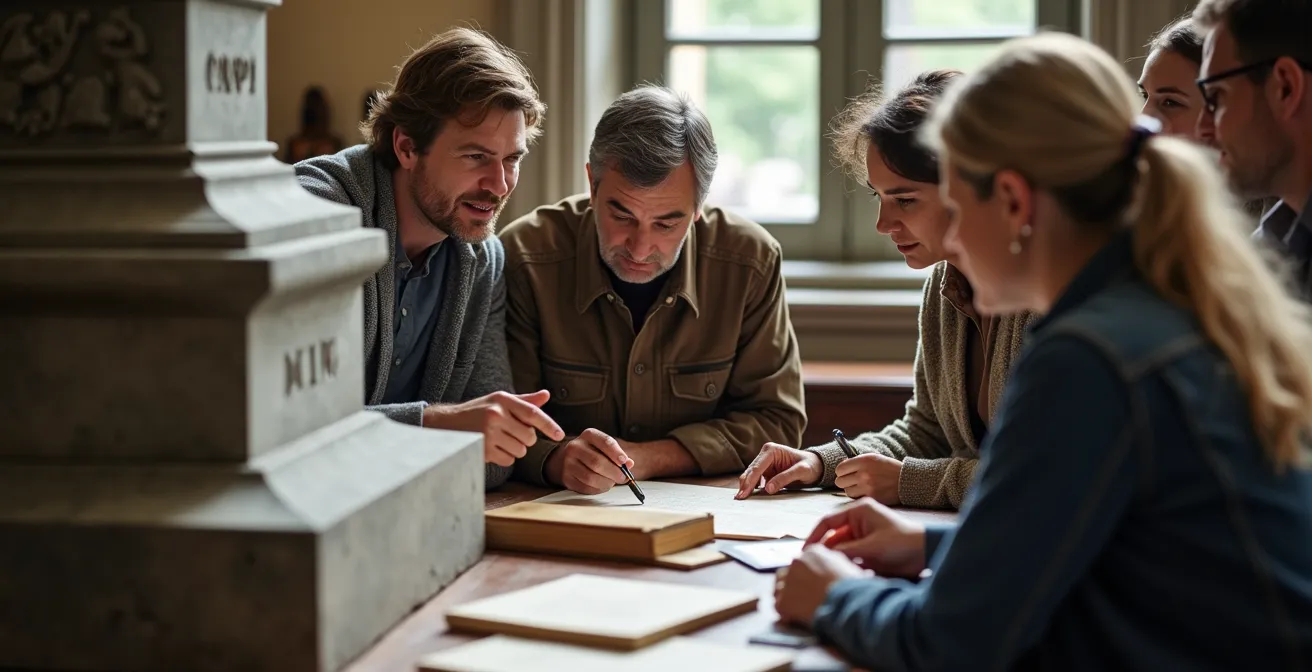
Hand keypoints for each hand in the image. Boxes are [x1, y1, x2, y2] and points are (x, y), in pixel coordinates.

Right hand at [423, 390, 564, 466]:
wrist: (448, 423)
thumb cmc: (479, 410)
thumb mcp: (500, 400)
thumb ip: (524, 401)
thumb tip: (546, 395)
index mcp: (503, 400)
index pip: (532, 413)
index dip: (549, 425)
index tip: (559, 435)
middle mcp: (496, 415)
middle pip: (529, 437)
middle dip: (525, 439)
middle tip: (511, 432)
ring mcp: (489, 433)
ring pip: (520, 451)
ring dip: (515, 449)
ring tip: (500, 439)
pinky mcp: (484, 450)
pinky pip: (509, 460)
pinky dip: (505, 457)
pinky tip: (493, 448)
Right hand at [544, 428, 634, 493]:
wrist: (565, 459)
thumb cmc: (591, 452)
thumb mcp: (604, 447)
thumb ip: (617, 454)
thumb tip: (629, 464)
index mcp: (588, 435)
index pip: (605, 442)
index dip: (616, 453)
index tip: (625, 462)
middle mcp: (575, 447)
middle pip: (597, 462)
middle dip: (613, 472)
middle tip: (623, 477)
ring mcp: (568, 463)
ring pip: (591, 477)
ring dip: (606, 482)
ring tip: (612, 481)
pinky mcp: (567, 478)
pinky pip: (585, 487)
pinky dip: (598, 489)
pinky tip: (602, 485)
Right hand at [735, 442, 822, 498]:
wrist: (815, 466)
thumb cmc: (810, 466)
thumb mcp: (802, 471)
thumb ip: (785, 478)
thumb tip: (768, 488)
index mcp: (772, 450)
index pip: (757, 467)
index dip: (750, 481)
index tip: (744, 493)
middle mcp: (765, 454)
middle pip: (750, 471)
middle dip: (745, 484)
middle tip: (739, 498)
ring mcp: (764, 463)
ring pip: (750, 475)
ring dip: (746, 486)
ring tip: (741, 498)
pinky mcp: (765, 471)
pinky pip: (755, 480)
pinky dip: (751, 487)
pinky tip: (748, 496)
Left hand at [773, 545, 870, 627]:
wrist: (848, 603)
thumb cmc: (853, 586)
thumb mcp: (846, 566)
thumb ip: (832, 563)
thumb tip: (832, 568)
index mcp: (812, 552)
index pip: (801, 562)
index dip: (805, 575)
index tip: (811, 585)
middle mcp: (796, 562)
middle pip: (787, 573)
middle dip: (793, 584)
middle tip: (803, 597)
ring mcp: (787, 581)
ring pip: (779, 588)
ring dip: (787, 596)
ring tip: (800, 607)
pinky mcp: (782, 601)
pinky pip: (779, 607)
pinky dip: (787, 613)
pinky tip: (797, 617)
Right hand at [805, 498, 926, 578]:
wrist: (927, 553)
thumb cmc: (903, 544)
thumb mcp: (872, 548)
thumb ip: (846, 552)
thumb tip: (823, 556)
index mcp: (858, 510)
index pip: (827, 521)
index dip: (814, 536)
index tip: (805, 551)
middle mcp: (859, 519)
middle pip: (833, 535)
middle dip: (825, 550)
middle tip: (814, 565)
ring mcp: (864, 533)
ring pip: (841, 547)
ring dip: (837, 558)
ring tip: (831, 570)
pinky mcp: (869, 546)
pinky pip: (851, 554)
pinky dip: (847, 562)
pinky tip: (845, 571)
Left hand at [833, 453, 902, 503]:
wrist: (906, 480)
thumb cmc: (888, 468)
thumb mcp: (873, 458)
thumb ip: (856, 461)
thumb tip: (841, 468)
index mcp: (864, 461)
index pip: (840, 469)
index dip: (841, 471)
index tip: (846, 472)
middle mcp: (864, 473)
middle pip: (840, 481)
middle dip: (844, 481)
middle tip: (852, 480)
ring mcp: (867, 487)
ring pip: (847, 491)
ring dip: (852, 489)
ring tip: (861, 486)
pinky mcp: (872, 498)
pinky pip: (856, 498)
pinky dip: (859, 496)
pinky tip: (867, 491)